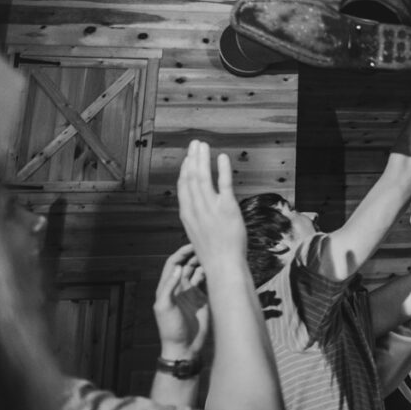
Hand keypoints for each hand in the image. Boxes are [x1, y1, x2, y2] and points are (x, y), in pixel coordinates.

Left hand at [153, 243, 209, 358]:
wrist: (184, 347)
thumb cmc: (170, 329)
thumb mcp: (164, 307)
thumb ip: (169, 287)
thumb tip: (177, 267)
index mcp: (168, 288)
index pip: (173, 264)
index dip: (181, 253)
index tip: (192, 245)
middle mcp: (180, 287)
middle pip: (187, 265)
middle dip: (195, 255)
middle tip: (207, 247)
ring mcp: (192, 293)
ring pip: (199, 272)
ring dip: (204, 263)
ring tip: (215, 256)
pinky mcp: (203, 299)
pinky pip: (208, 283)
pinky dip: (212, 274)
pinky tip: (218, 269)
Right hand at [176, 140, 245, 271]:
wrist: (223, 266)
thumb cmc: (213, 253)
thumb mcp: (198, 233)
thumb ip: (197, 218)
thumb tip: (199, 207)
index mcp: (187, 215)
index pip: (183, 187)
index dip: (185, 170)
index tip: (188, 158)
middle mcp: (196, 209)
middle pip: (191, 177)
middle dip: (192, 158)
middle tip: (195, 143)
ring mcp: (211, 208)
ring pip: (203, 177)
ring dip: (202, 158)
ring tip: (203, 145)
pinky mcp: (227, 208)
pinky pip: (223, 184)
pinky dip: (222, 169)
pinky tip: (221, 157)